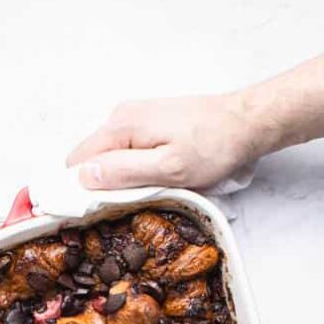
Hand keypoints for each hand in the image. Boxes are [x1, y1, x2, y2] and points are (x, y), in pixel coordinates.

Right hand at [66, 93, 259, 190]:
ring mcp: (133, 117)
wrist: (248, 121)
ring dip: (120, 175)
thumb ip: (123, 172)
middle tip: (133, 197)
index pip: (76, 163)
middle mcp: (120, 116)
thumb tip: (82, 176)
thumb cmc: (214, 147)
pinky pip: (123, 150)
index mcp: (120, 127)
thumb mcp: (168, 169)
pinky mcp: (146, 121)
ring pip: (107, 156)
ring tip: (149, 184)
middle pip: (89, 159)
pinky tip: (155, 171)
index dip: (81, 188)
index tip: (99, 207)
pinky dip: (132, 165)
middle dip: (102, 182)